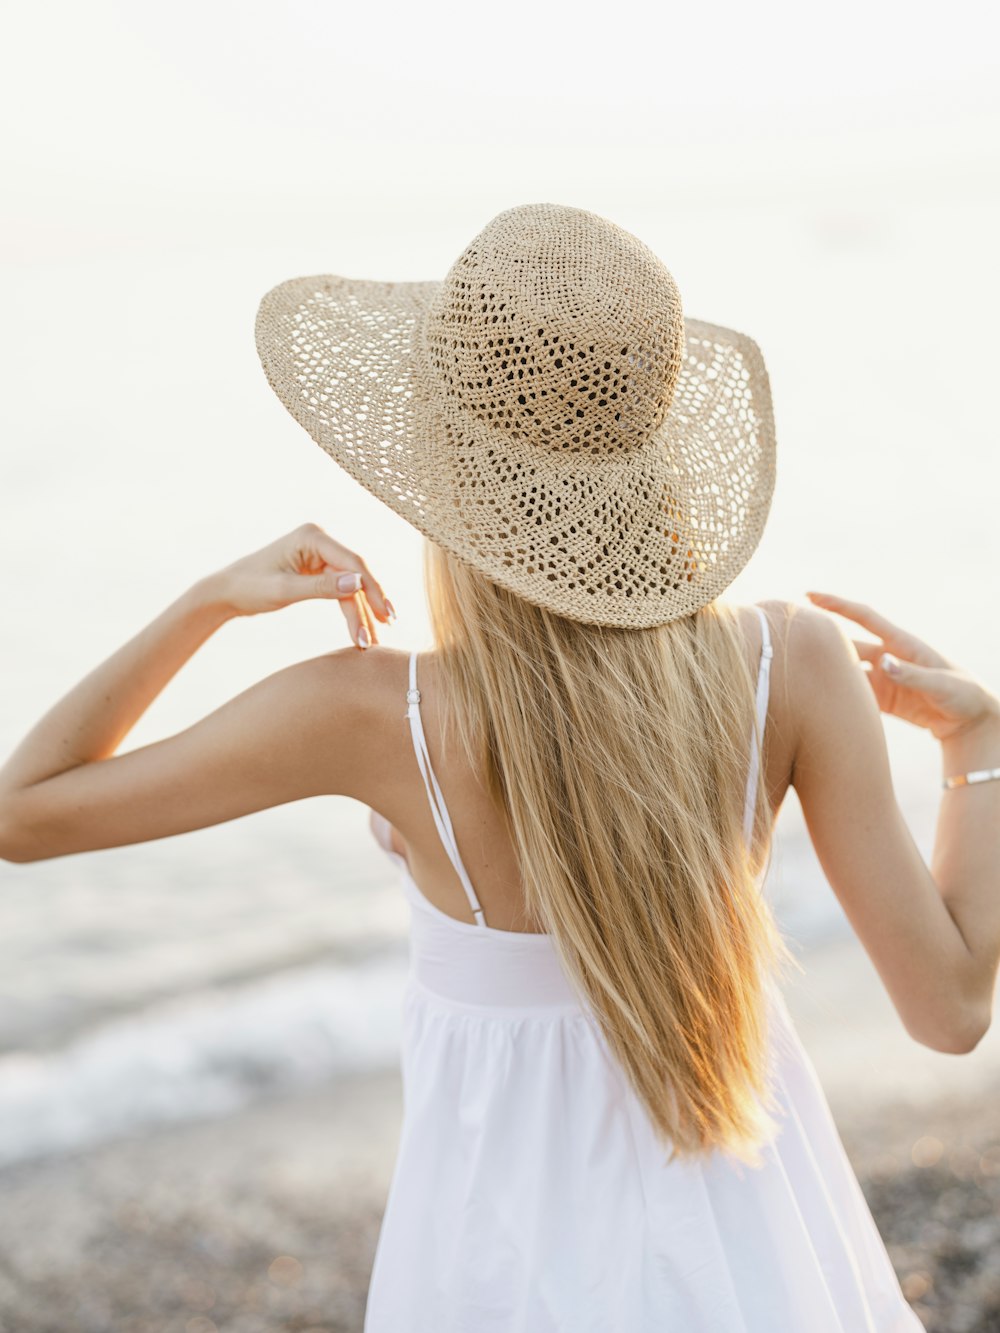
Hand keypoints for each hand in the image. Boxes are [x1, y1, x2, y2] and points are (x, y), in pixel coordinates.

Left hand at [206, 523, 394, 648]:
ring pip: (351, 586)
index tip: (384, 615)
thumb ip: (321, 587)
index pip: (353, 563)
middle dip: (370, 604)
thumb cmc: (248, 587)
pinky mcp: (317, 569)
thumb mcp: (284, 590)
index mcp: (312, 536)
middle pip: (356, 575)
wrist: (226, 592)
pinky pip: (341, 590)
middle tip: (384, 631)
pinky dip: (351, 610)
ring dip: (362, 612)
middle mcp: (320, 541)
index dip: (372, 589)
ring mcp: (320, 555)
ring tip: (373, 640)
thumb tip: (359, 583)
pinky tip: (363, 628)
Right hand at [805, 591, 999, 741]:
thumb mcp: (943, 685)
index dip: (838, 605)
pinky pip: (854, 695)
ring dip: (827, 673)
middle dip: (822, 640)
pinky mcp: (882, 699)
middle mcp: (888, 657)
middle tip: (791, 637)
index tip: (810, 595)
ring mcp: (883, 678)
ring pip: (847, 671)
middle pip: (847, 645)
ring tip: (798, 675)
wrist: (971, 720)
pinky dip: (838, 696)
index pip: (864, 617)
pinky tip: (819, 701)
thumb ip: (912, 675)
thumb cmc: (963, 695)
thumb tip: (882, 663)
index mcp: (903, 644)